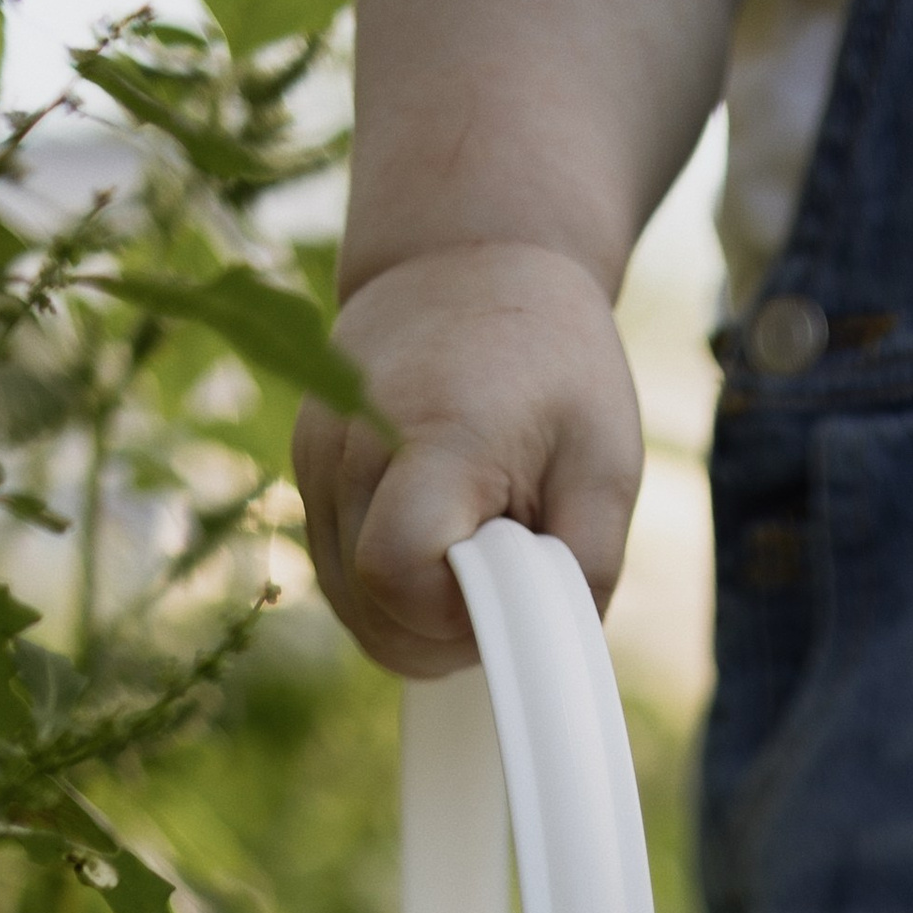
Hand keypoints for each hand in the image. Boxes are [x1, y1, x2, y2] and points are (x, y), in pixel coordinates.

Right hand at [294, 241, 642, 676]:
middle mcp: (351, 444)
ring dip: (419, 616)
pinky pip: (339, 574)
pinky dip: (392, 587)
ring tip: (479, 549)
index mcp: (430, 433)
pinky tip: (443, 537)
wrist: (472, 259)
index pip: (398, 575)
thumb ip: (584, 567)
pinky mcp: (304, 465)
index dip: (456, 616)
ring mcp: (315, 456)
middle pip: (371, 610)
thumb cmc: (556, 363)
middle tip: (508, 577)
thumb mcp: (609, 463)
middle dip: (446, 631)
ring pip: (349, 606)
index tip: (512, 581)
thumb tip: (546, 653)